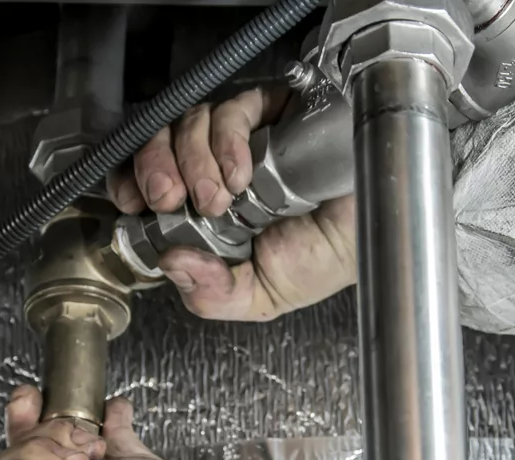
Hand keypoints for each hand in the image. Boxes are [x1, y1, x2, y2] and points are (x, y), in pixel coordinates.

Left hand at [106, 85, 356, 321]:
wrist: (382, 231)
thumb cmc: (330, 257)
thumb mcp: (262, 295)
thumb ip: (214, 294)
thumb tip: (172, 265)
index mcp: (207, 208)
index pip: (151, 179)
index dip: (132, 181)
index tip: (132, 202)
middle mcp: (218, 167)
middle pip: (160, 142)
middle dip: (154, 168)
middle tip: (170, 198)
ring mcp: (243, 137)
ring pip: (189, 122)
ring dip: (192, 159)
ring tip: (219, 197)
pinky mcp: (272, 111)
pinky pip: (232, 109)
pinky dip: (227, 141)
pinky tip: (242, 172)